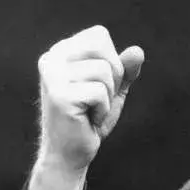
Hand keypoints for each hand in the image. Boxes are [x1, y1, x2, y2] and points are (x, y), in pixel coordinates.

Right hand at [35, 24, 143, 173]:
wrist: (70, 154)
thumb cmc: (90, 120)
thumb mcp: (113, 90)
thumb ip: (125, 69)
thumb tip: (138, 51)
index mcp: (59, 52)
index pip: (99, 35)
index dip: (112, 61)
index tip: (99, 85)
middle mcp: (51, 59)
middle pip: (102, 48)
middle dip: (113, 76)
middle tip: (98, 99)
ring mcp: (52, 76)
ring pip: (104, 71)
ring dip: (108, 97)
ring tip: (91, 110)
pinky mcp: (59, 95)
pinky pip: (100, 92)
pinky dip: (103, 110)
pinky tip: (89, 120)